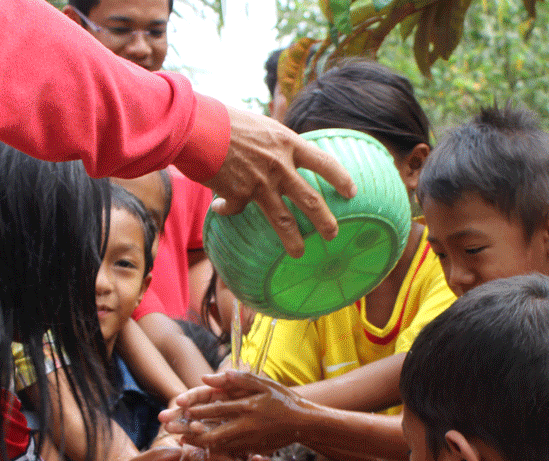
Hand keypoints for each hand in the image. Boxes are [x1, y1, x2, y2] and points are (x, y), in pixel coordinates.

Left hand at [158, 370, 310, 455]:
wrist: (302, 423)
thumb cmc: (282, 399)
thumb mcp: (263, 383)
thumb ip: (237, 379)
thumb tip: (207, 378)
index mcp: (250, 407)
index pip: (218, 409)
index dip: (198, 410)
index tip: (181, 408)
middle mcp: (248, 426)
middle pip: (214, 433)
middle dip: (192, 432)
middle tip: (173, 431)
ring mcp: (250, 441)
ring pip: (219, 446)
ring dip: (199, 443)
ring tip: (182, 440)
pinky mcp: (252, 450)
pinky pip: (229, 452)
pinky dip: (213, 450)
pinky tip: (201, 447)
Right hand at [206, 106, 355, 257]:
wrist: (196, 126)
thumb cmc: (224, 120)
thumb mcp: (259, 126)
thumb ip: (272, 145)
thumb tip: (276, 159)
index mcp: (287, 143)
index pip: (324, 162)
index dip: (340, 178)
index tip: (352, 192)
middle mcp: (279, 166)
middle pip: (310, 200)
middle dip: (325, 221)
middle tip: (333, 234)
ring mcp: (259, 183)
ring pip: (283, 220)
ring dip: (293, 240)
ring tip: (298, 253)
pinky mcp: (237, 195)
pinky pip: (235, 210)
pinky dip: (227, 211)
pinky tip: (219, 209)